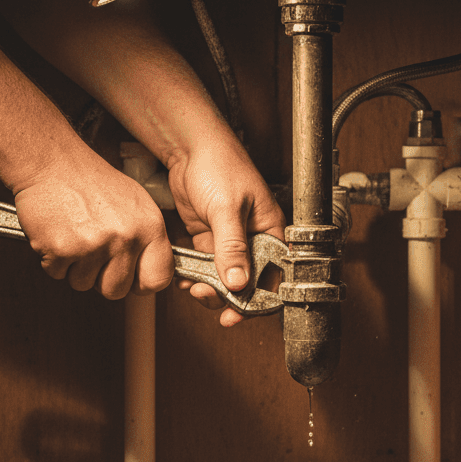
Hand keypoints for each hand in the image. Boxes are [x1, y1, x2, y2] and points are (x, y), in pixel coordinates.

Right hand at [13, 156, 173, 297]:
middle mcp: (124, 237)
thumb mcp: (135, 203)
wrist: (51, 162)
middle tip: (93, 253)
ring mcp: (93, 245)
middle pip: (116, 290)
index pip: (158, 278)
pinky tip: (59, 235)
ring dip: (75, 268)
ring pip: (84, 284)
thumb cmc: (89, 180)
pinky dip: (54, 260)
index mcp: (149, 226)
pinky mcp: (62, 250)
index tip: (133, 280)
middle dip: (101, 278)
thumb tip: (149, 274)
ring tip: (75, 237)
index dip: (142, 284)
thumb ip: (145, 239)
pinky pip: (58, 274)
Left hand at [167, 143, 285, 326]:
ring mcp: (230, 240)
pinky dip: (196, 276)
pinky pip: (206, 266)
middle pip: (248, 282)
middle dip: (228, 297)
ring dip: (210, 288)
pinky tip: (186, 278)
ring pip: (225, 277)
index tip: (239, 313)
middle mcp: (253, 239)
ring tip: (195, 288)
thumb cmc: (220, 164)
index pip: (274, 275)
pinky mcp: (210, 237)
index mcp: (270, 230)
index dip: (259, 299)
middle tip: (209, 299)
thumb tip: (239, 281)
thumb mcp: (227, 208)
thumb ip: (233, 246)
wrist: (190, 148)